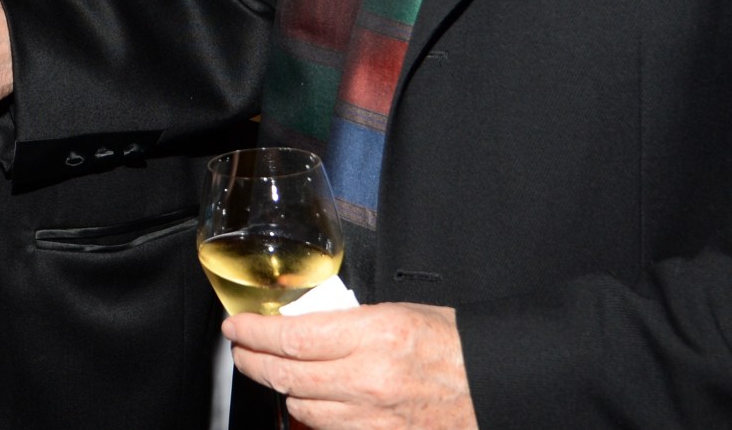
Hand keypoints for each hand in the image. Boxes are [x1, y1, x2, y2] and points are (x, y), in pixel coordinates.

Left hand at [224, 304, 476, 429]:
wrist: (494, 385)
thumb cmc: (455, 344)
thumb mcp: (399, 312)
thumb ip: (350, 320)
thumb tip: (308, 322)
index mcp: (374, 335)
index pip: (292, 337)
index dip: (254, 333)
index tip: (236, 326)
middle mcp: (368, 380)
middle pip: (287, 377)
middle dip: (253, 362)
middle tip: (241, 349)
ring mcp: (374, 418)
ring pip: (302, 410)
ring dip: (282, 392)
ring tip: (274, 374)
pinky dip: (312, 418)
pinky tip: (308, 404)